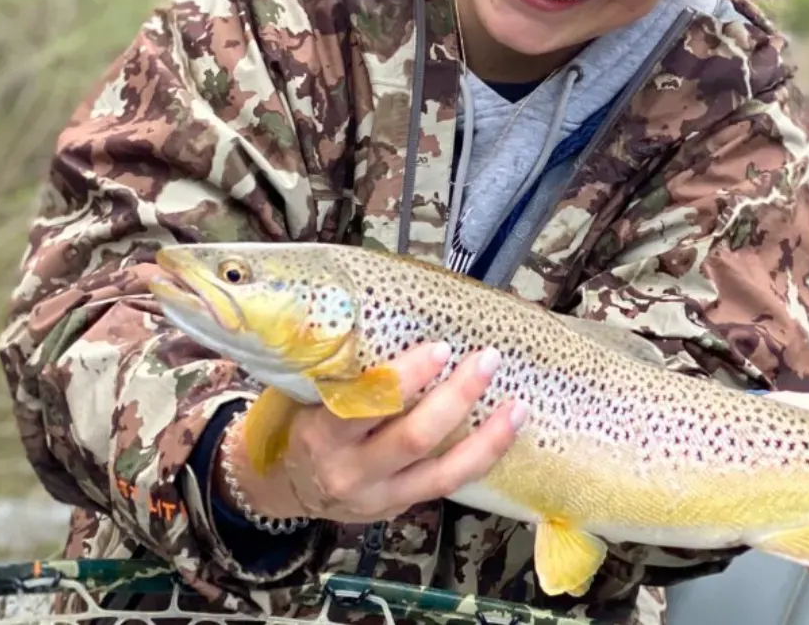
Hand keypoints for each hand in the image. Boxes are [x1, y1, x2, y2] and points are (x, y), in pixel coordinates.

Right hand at [218, 342, 526, 524]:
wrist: (290, 487)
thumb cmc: (304, 421)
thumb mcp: (304, 393)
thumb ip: (337, 363)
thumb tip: (372, 300)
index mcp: (321, 434)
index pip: (366, 405)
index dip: (406, 379)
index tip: (439, 348)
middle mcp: (351, 471)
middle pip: (413, 437)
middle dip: (456, 398)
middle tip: (487, 359)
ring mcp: (380, 496)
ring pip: (442, 471)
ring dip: (486, 437)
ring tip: (517, 404)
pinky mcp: (403, 508)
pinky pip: (449, 485)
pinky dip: (483, 457)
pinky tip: (508, 431)